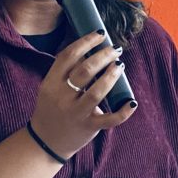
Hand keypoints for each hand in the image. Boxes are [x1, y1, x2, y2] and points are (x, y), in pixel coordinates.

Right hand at [28, 31, 135, 159]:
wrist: (46, 142)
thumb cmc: (52, 109)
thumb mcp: (50, 88)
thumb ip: (66, 71)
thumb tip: (90, 48)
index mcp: (51, 83)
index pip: (68, 56)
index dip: (85, 42)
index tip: (100, 34)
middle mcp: (62, 97)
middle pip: (85, 71)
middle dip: (103, 56)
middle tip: (115, 49)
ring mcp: (76, 113)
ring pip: (97, 92)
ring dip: (111, 76)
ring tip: (120, 65)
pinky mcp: (89, 127)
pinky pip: (109, 119)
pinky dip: (123, 111)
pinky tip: (132, 101)